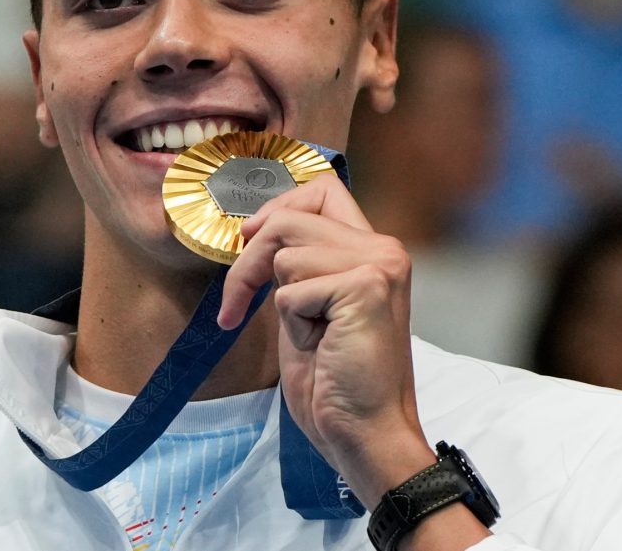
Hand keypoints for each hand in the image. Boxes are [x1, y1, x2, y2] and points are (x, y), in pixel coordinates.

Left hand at [218, 173, 435, 506]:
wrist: (365, 432)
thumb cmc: (335, 381)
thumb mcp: (308, 306)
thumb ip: (296, 263)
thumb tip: (254, 226)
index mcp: (374, 250)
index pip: (322, 189)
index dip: (276, 207)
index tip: (247, 239)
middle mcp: (384, 249)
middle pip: (287, 219)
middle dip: (248, 263)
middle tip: (237, 306)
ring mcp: (379, 265)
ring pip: (285, 253)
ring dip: (280, 302)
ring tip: (313, 335)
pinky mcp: (366, 288)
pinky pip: (291, 290)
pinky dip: (293, 323)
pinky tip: (322, 346)